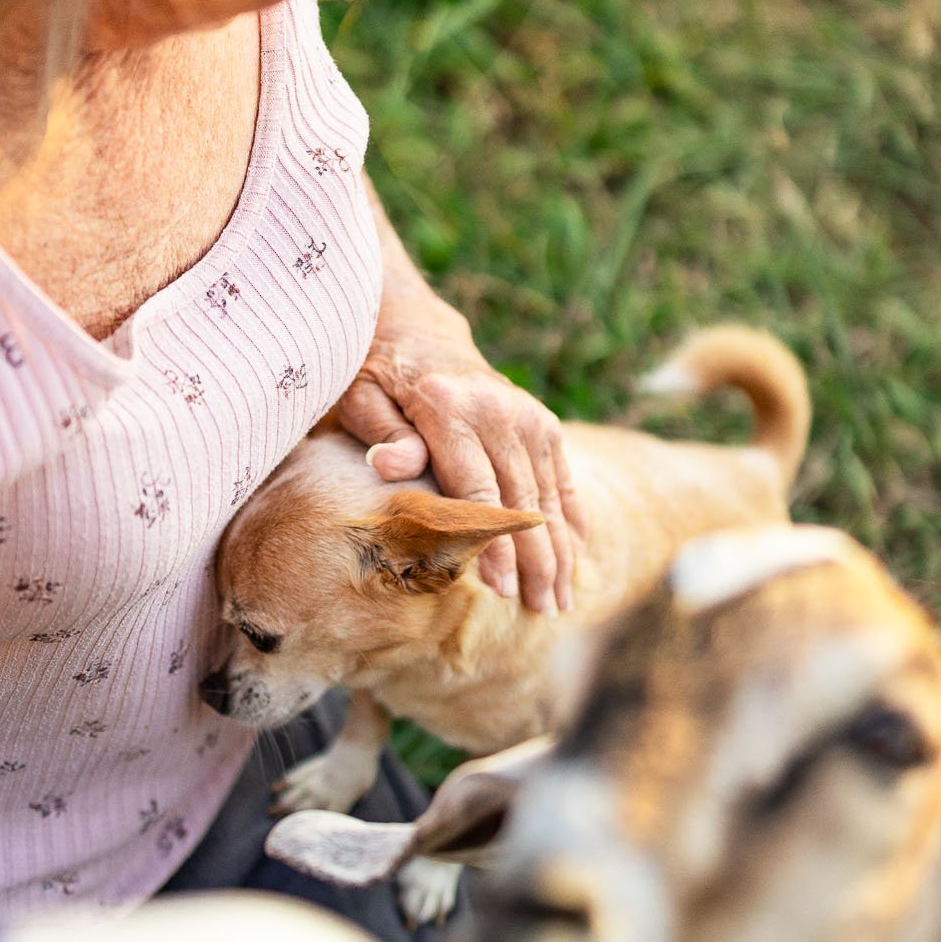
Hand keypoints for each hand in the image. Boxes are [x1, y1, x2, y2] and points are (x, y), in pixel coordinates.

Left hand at [338, 280, 584, 615]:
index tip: (501, 588)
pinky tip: (579, 556)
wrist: (416, 330)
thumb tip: (391, 466)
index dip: (493, 543)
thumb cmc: (377, 376)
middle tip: (543, 610)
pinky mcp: (542, 422)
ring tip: (561, 600)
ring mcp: (527, 415)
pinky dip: (572, 517)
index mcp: (449, 408)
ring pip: (548, 495)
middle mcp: (498, 410)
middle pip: (522, 500)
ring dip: (559, 551)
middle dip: (536, 561)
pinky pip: (562, 477)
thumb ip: (381, 433)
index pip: (478, 491)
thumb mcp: (362, 397)